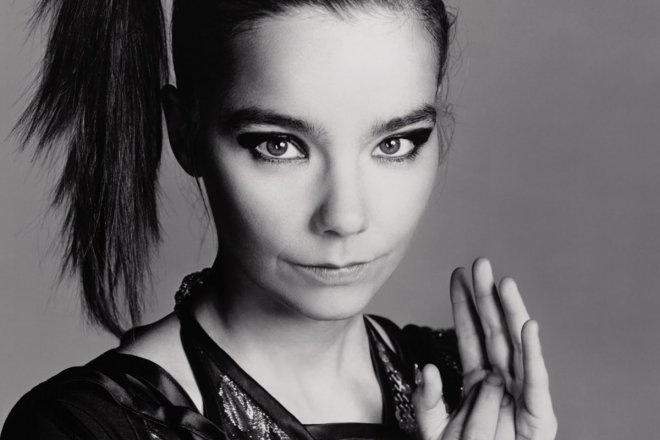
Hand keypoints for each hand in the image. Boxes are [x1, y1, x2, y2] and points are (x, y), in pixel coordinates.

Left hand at [413, 258, 556, 439]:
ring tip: (504, 283)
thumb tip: (429, 369)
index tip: (458, 275)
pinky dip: (532, 353)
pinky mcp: (539, 413)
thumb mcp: (436, 429)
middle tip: (481, 263)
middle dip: (487, 296)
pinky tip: (528, 325)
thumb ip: (429, 400)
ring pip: (515, 346)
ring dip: (511, 313)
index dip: (464, 304)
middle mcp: (502, 379)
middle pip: (493, 330)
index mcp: (478, 379)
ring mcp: (521, 393)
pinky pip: (535, 379)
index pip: (469, 333)